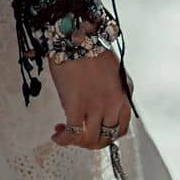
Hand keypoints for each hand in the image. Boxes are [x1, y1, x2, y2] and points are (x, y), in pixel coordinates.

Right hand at [48, 25, 132, 151]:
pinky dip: (64, 140)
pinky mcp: (76, 105)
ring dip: (76, 142)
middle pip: (105, 138)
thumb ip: (114, 92)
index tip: (95, 132)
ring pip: (89, 139)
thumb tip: (104, 108)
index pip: (121, 130)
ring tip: (64, 133)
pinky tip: (57, 136)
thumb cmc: (92, 49)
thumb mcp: (114, 73)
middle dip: (91, 143)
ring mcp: (95, 107)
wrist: (77, 37)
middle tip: (78, 137)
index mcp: (123, 97)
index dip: (107, 136)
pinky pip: (72, 133)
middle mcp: (112, 105)